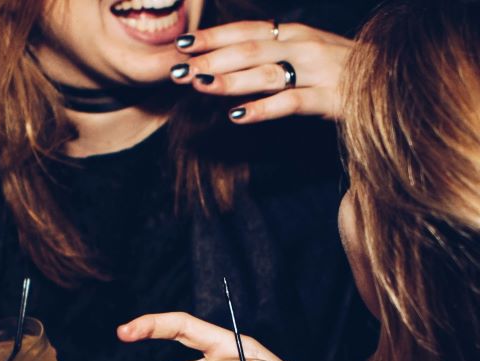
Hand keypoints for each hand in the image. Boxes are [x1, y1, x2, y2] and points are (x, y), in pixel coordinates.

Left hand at [171, 21, 352, 121]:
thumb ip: (269, 55)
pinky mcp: (331, 99)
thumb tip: (224, 65)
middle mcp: (303, 46)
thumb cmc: (342, 69)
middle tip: (178, 71)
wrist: (396, 80)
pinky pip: (290, 103)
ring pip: (265, 72)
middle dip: (210, 59)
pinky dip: (261, 108)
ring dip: (229, 80)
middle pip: (249, 49)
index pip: (245, 30)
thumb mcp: (304, 53)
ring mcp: (318, 71)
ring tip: (199, 85)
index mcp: (293, 33)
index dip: (212, 36)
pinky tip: (236, 117)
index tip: (181, 44)